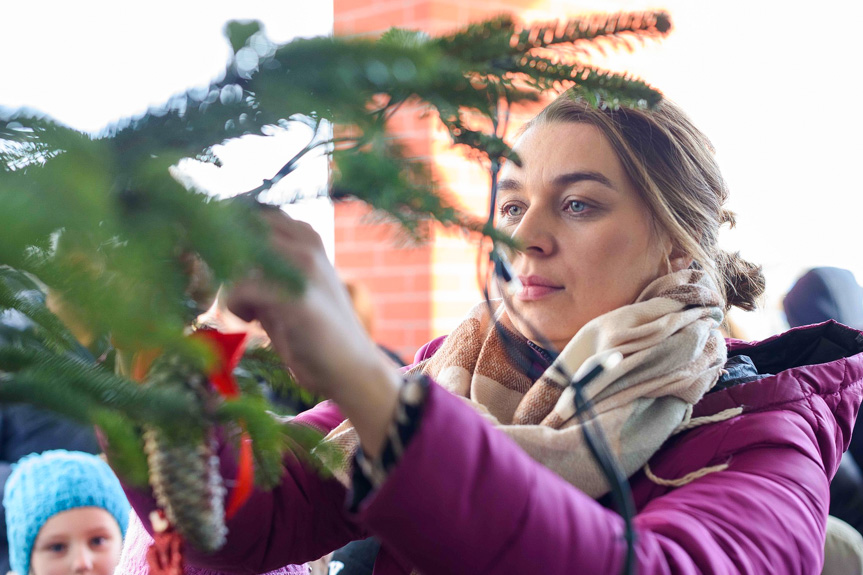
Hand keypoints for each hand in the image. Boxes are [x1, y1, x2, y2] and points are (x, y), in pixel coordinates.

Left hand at [226, 209, 399, 453]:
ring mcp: (304, 266)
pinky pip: (241, 286)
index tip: (210, 258)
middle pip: (237, 226)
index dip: (222, 231)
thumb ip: (260, 266)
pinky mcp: (297, 296)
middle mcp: (306, 243)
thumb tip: (211, 250)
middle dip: (216, 254)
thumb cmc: (312, 330)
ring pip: (235, 254)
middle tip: (219, 287)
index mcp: (305, 236)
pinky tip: (249, 320)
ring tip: (241, 309)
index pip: (249, 211)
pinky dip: (233, 305)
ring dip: (224, 284)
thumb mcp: (285, 287)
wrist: (351, 368)